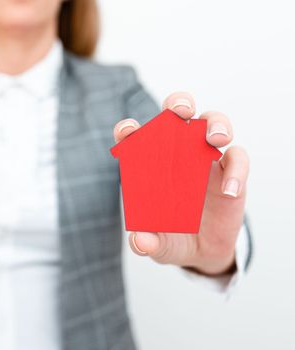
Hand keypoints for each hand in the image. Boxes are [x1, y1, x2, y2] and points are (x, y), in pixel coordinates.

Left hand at [112, 92, 248, 274]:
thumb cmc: (172, 237)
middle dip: (178, 104)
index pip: (135, 137)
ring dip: (215, 123)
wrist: (202, 250)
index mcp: (148, 163)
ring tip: (215, 138)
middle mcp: (176, 152)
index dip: (129, 130)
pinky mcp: (230, 171)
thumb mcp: (158, 245)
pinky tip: (229, 190)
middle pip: (177, 114)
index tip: (127, 131)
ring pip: (212, 123)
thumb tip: (140, 242)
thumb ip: (147, 243)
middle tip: (180, 110)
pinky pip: (238, 158)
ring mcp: (204, 157)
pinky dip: (236, 170)